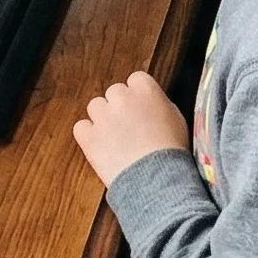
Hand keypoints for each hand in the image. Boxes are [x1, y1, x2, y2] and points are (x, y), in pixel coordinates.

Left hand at [73, 71, 190, 185]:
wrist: (156, 178)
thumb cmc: (171, 151)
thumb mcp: (176, 119)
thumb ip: (159, 103)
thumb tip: (149, 103)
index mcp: (145, 89)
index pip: (135, 79)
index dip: (137, 95)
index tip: (140, 108)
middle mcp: (122, 97)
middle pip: (114, 92)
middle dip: (119, 106)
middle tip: (128, 125)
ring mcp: (103, 116)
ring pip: (95, 107)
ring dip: (103, 118)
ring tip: (115, 137)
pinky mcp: (89, 136)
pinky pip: (81, 127)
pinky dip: (88, 135)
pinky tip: (100, 145)